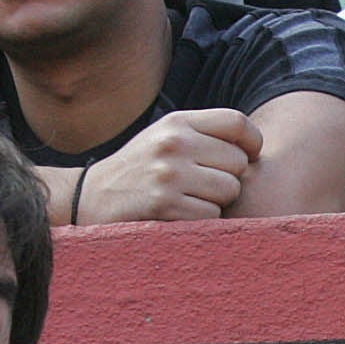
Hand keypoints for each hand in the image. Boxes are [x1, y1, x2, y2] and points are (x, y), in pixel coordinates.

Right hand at [73, 109, 262, 222]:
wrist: (91, 198)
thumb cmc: (139, 170)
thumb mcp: (164, 138)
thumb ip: (203, 135)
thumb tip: (253, 145)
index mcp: (177, 123)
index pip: (237, 123)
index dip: (252, 142)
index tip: (249, 156)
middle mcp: (174, 143)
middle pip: (238, 162)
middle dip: (228, 178)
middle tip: (203, 185)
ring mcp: (170, 174)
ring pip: (229, 190)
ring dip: (216, 201)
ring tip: (189, 199)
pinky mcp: (165, 205)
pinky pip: (211, 215)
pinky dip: (201, 221)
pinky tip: (178, 214)